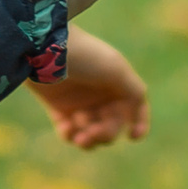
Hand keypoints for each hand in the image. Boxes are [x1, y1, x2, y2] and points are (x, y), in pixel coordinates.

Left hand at [30, 27, 149, 149]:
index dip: (140, 124)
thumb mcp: (116, 70)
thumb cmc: (85, 57)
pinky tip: (66, 127)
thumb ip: (134, 91)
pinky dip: (70, 135)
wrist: (47, 49)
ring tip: (79, 137)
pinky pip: (69, 132)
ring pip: (91, 134)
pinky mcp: (59, 109)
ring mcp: (80, 103)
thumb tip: (140, 108)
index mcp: (118, 84)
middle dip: (105, 134)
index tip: (133, 136)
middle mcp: (101, 95)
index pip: (137, 108)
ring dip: (89, 139)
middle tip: (91, 132)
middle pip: (112, 126)